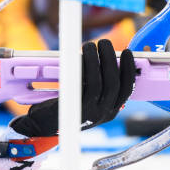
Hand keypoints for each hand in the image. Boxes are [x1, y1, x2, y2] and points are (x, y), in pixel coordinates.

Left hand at [10, 39, 135, 137]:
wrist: (41, 126)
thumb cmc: (64, 108)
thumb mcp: (87, 101)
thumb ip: (97, 85)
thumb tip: (103, 59)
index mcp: (110, 111)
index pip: (127, 89)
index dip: (129, 69)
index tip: (126, 52)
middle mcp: (103, 113)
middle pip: (114, 83)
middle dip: (111, 59)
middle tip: (104, 43)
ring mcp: (89, 112)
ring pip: (98, 82)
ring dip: (95, 60)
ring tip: (90, 45)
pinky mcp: (73, 108)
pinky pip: (81, 84)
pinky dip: (81, 69)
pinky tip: (77, 58)